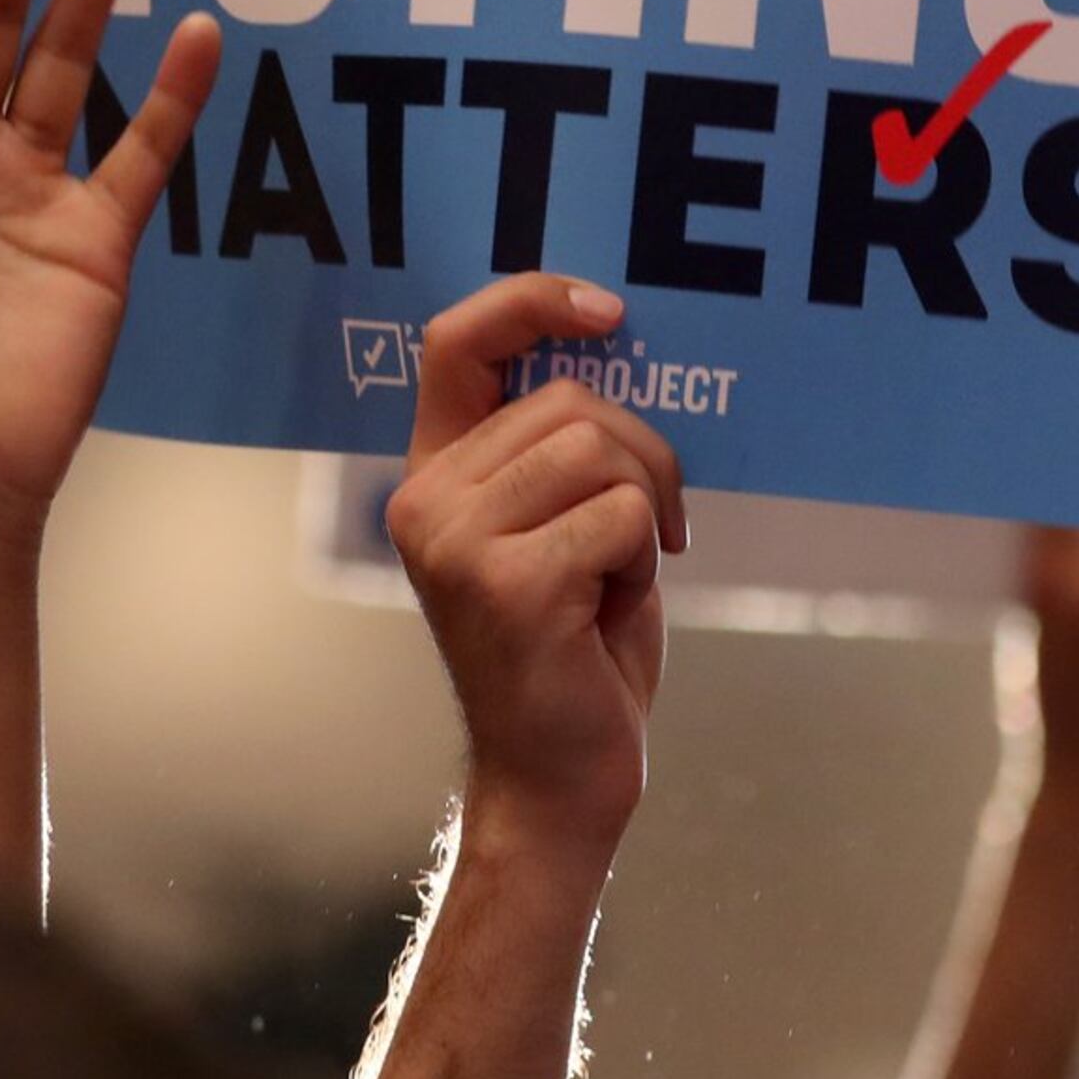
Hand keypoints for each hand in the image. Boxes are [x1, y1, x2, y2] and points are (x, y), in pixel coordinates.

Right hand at [388, 275, 691, 844]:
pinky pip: (619, 516)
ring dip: (643, 513)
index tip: (609, 313)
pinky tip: (609, 611)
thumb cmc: (576, 652)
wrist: (559, 776)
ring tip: (616, 578)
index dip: (532, 302)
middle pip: (570, 401)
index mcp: (435, 476)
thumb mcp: (560, 527)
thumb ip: (561, 447)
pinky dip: (642, 560)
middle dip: (642, 456)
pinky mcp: (506, 583)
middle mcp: (427, 500)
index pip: (457, 342)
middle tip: (651, 532)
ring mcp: (456, 541)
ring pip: (599, 452)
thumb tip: (617, 352)